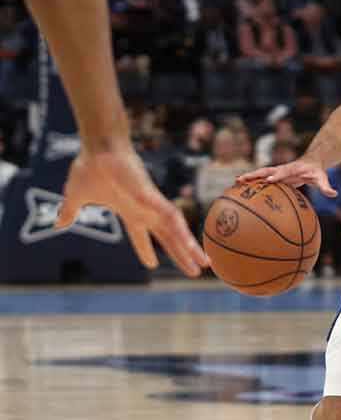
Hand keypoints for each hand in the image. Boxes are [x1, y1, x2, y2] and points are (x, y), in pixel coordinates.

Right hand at [54, 142, 209, 276]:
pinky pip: (169, 214)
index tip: (153, 265)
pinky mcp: (151, 195)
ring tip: (203, 264)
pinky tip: (189, 241)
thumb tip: (58, 224)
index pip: (141, 235)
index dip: (147, 251)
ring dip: (189, 247)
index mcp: (130, 211)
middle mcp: (145, 210)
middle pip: (168, 237)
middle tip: (197, 272)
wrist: (98, 147)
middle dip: (182, 254)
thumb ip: (70, 212)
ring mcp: (150, 203)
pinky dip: (180, 228)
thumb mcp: (75, 197)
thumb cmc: (90, 168)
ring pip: (175, 229)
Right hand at [237, 156, 337, 196]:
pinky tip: (239, 186)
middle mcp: (282, 169)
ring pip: (261, 173)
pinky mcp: (274, 175)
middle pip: (267, 170)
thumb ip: (326, 186)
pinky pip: (261, 179)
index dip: (277, 175)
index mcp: (293, 169)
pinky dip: (251, 181)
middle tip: (243, 178)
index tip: (269, 179)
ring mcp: (277, 171)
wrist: (311, 162)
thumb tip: (334, 193)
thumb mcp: (322, 178)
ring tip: (235, 181)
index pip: (284, 172)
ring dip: (249, 177)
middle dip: (255, 174)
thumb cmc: (316, 172)